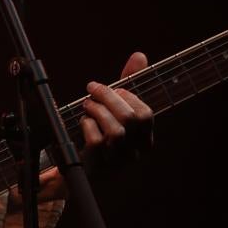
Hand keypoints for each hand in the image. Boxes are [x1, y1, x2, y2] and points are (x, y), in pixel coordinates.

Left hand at [80, 51, 154, 171]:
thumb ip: (128, 84)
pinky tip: (84, 122)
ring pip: (115, 130)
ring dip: (97, 110)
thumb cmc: (102, 134)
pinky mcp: (99, 167)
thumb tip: (139, 56)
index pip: (146, 114)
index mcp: (144, 140)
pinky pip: (97, 141)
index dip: (129, 97)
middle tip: (92, 89)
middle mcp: (134, 153)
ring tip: (86, 104)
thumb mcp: (116, 110)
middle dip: (109, 97)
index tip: (114, 89)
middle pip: (130, 119)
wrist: (81, 170)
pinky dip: (88, 125)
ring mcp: (117, 162)